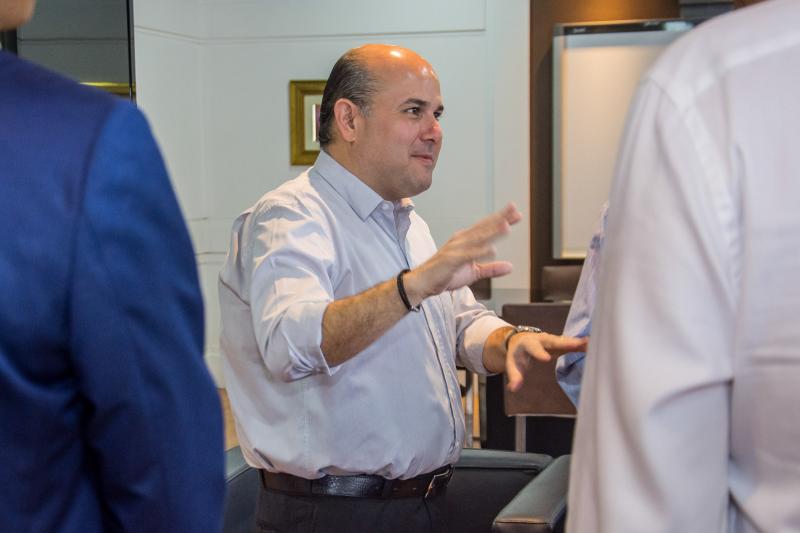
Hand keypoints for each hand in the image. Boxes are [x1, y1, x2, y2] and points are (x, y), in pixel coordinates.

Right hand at [404, 203, 521, 302]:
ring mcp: (455, 249)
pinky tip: (492, 250)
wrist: (422, 283)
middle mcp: (461, 240)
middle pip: (484, 228)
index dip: (501, 219)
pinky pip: (467, 255)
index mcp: (466, 240)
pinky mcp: (450, 260)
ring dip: (492, 232)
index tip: (516, 213)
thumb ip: (491, 269)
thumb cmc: (445, 274)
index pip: (486, 227)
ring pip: (477, 239)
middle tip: (515, 210)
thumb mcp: (473, 273)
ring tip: (507, 226)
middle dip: (500, 219)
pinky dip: (479, 252)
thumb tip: (510, 266)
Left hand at [505, 333, 587, 391]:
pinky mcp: (561, 342)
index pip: (533, 348)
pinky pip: (572, 343)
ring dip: (578, 342)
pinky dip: (582, 344)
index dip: (539, 353)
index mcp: (528, 343)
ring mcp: (552, 339)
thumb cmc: (517, 354)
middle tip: (577, 344)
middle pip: (554, 340)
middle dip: (565, 343)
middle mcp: (542, 339)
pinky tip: (594, 346)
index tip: (546, 359)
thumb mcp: (513, 365)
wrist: (521, 340)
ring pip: (566, 340)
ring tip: (591, 344)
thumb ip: (514, 376)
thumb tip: (513, 388)